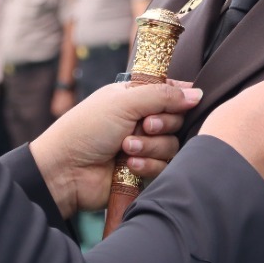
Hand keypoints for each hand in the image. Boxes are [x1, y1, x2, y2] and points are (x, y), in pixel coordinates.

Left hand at [28, 81, 199, 216]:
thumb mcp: (124, 102)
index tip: (180, 103)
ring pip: (171, 145)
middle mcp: (140, 120)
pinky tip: (127, 165)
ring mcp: (141, 146)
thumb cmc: (87, 129)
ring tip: (125, 148)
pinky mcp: (142, 170)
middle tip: (143, 126)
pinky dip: (146, 165)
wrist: (66, 170)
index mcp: (133, 97)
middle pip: (176, 120)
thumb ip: (162, 96)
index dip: (178, 98)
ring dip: (150, 147)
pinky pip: (162, 167)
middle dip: (161, 125)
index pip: (169, 92)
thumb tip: (197, 93)